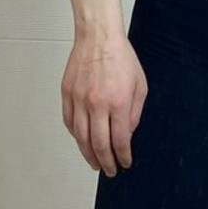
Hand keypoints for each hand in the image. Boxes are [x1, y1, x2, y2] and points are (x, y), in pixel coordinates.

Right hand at [61, 30, 147, 174]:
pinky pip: (70, 122)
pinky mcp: (67, 94)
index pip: (120, 141)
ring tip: (95, 163)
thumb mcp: (140, 86)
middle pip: (98, 144)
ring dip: (88, 154)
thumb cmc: (121, 58)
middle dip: (105, 162)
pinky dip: (76, 136)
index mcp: (118, 103)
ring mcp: (79, 100)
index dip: (122, 156)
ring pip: (81, 137)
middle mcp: (97, 104)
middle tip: (109, 170)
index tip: (124, 163)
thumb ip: (134, 114)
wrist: (99, 38)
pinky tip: (82, 141)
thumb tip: (127, 135)